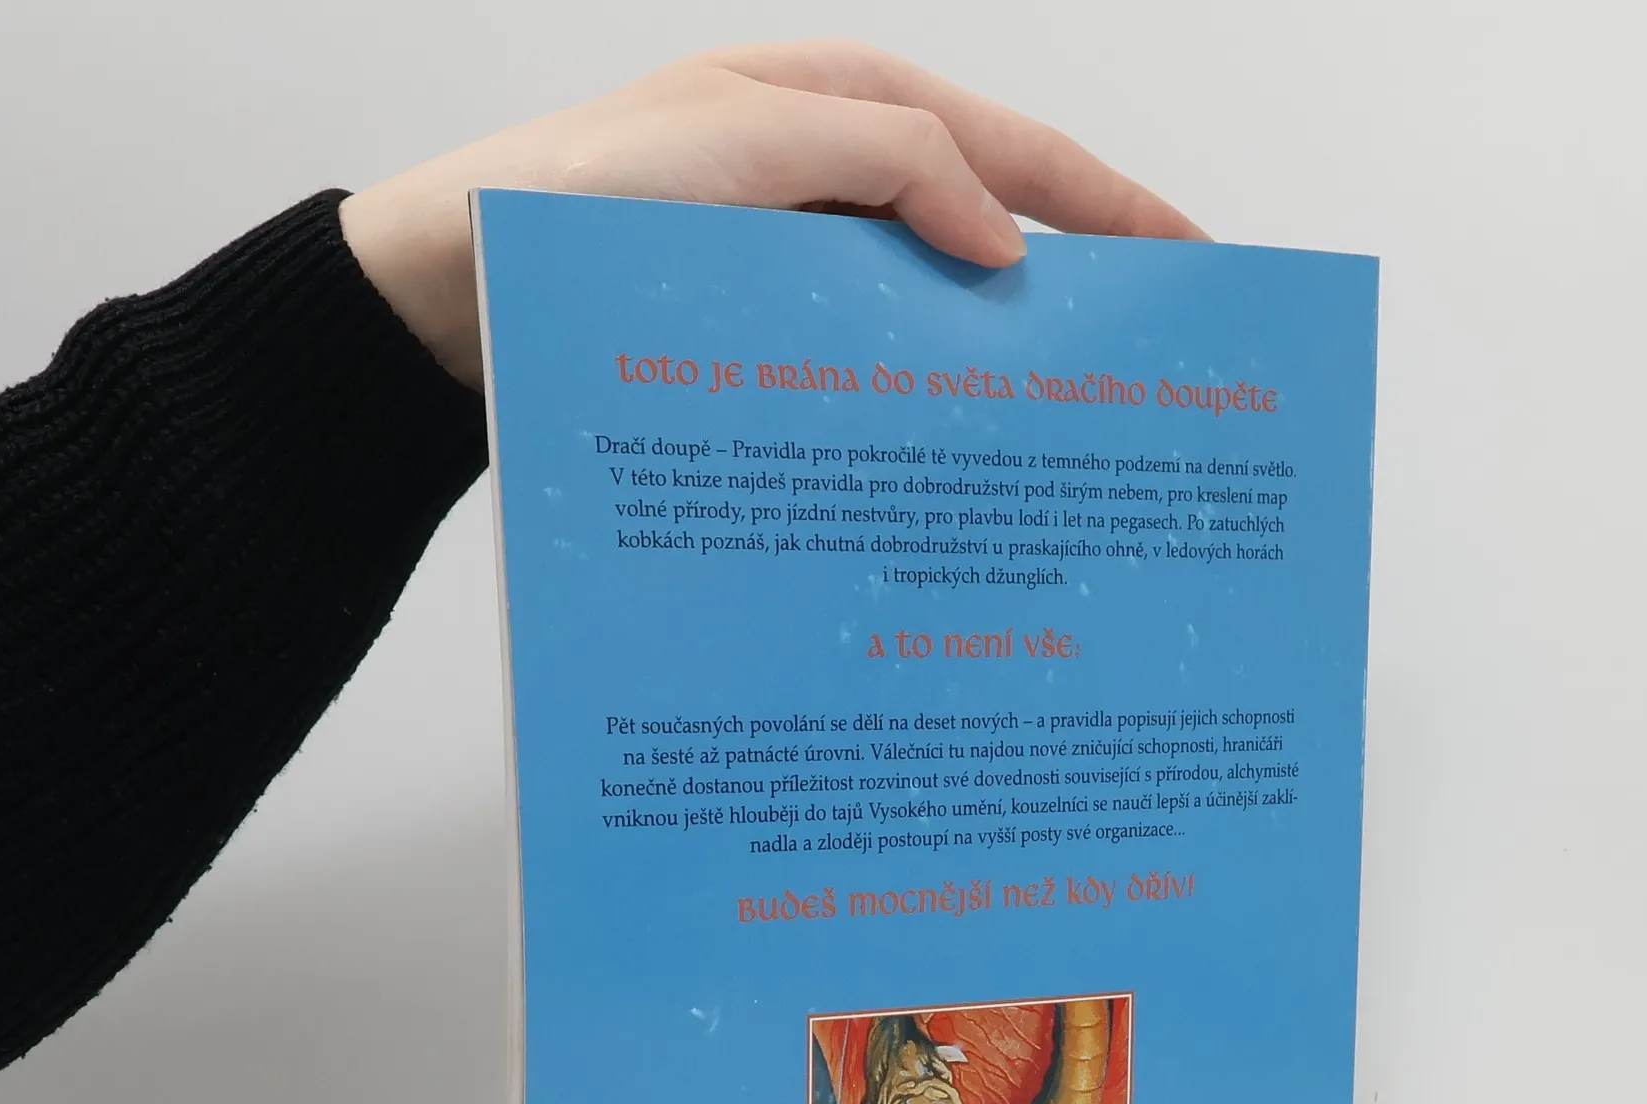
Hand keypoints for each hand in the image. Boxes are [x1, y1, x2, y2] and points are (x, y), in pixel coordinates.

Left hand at [339, 40, 1206, 387]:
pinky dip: (920, 403)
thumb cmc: (578, 198)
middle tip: (1153, 365)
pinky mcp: (763, 341)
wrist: (449, 294)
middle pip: (988, 234)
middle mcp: (830, 186)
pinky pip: (869, 367)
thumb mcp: (745, 142)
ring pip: (932, 314)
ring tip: (1069, 430)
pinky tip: (952, 453)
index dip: (1115, 206)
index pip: (1015, 152)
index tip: (1196, 263)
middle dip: (1077, 291)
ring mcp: (798, 269)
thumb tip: (1008, 243)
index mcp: (842, 107)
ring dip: (997, 365)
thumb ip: (891, 164)